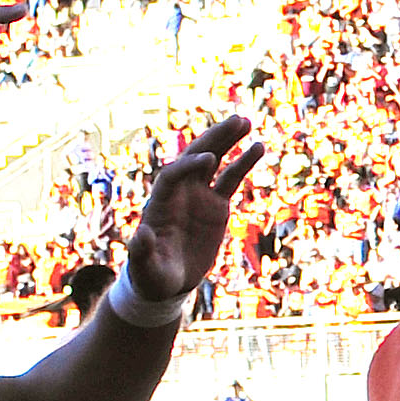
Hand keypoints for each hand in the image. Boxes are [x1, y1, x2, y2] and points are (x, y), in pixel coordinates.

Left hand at [121, 116, 265, 304]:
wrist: (166, 279)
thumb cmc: (151, 275)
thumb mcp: (145, 268)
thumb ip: (141, 252)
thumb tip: (141, 235)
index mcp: (160, 204)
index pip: (173, 176)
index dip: (189, 166)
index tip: (209, 159)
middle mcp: (179, 193)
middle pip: (194, 158)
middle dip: (213, 139)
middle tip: (235, 122)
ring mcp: (198, 196)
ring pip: (214, 161)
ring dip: (227, 140)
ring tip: (246, 121)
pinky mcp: (215, 204)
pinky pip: (231, 178)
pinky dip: (243, 162)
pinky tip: (258, 146)